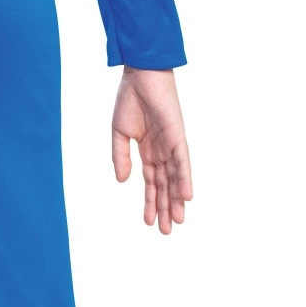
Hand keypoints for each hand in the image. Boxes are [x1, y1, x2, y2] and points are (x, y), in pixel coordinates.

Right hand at [111, 67, 192, 234]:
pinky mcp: (177, 135)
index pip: (151, 182)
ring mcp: (171, 144)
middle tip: (167, 231)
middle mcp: (162, 151)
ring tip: (177, 220)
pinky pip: (182, 161)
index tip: (148, 222)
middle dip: (165, 207)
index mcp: (148, 151)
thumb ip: (121, 157)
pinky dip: (184, 178)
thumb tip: (121, 182)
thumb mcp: (119, 133)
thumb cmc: (130, 99)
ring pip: (175, 178)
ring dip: (176, 199)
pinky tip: (186, 196)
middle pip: (165, 185)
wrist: (140, 75)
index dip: (150, 202)